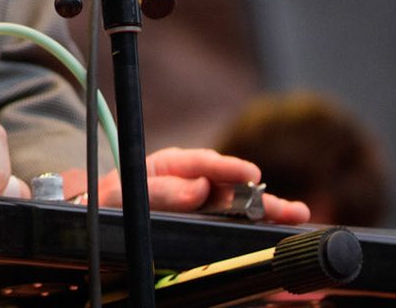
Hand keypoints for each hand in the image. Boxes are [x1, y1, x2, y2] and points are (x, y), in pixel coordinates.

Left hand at [61, 148, 310, 223]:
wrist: (99, 220)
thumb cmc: (111, 203)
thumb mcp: (126, 193)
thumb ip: (161, 191)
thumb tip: (198, 190)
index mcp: (174, 167)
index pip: (206, 163)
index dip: (230, 170)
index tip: (251, 176)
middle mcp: (193, 183)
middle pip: (232, 187)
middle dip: (262, 198)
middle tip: (289, 208)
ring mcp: (202, 205)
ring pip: (239, 207)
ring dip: (268, 213)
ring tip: (297, 217)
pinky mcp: (205, 225)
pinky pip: (232, 225)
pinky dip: (256, 228)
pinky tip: (279, 232)